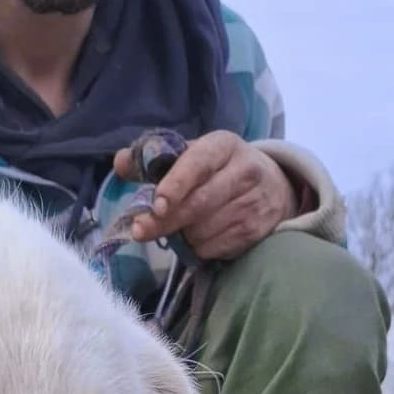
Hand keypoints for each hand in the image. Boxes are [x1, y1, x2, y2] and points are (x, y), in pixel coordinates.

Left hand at [112, 131, 298, 261]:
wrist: (273, 187)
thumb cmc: (219, 171)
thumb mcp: (193, 156)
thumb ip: (155, 160)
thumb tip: (120, 163)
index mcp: (223, 145)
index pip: (198, 164)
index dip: (175, 185)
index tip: (157, 204)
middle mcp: (244, 171)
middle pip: (197, 205)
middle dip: (165, 221)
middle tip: (140, 231)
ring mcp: (252, 203)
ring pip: (202, 231)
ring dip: (185, 234)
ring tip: (189, 223)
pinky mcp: (256, 231)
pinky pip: (213, 248)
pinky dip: (201, 246)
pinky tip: (206, 234)